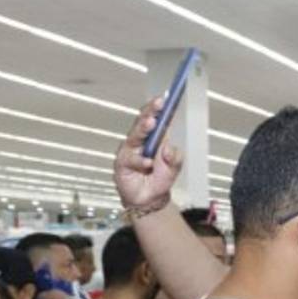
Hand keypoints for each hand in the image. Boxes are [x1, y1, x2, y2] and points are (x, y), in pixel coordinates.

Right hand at [114, 95, 183, 212]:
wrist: (150, 199)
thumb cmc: (160, 179)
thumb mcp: (174, 168)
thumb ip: (175, 158)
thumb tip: (169, 148)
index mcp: (153, 138)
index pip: (155, 120)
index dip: (159, 109)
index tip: (165, 99)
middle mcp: (140, 141)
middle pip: (143, 123)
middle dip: (150, 113)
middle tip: (158, 104)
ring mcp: (129, 151)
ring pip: (135, 137)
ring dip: (143, 129)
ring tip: (151, 123)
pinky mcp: (122, 163)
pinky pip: (131, 160)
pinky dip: (140, 161)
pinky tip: (147, 163)